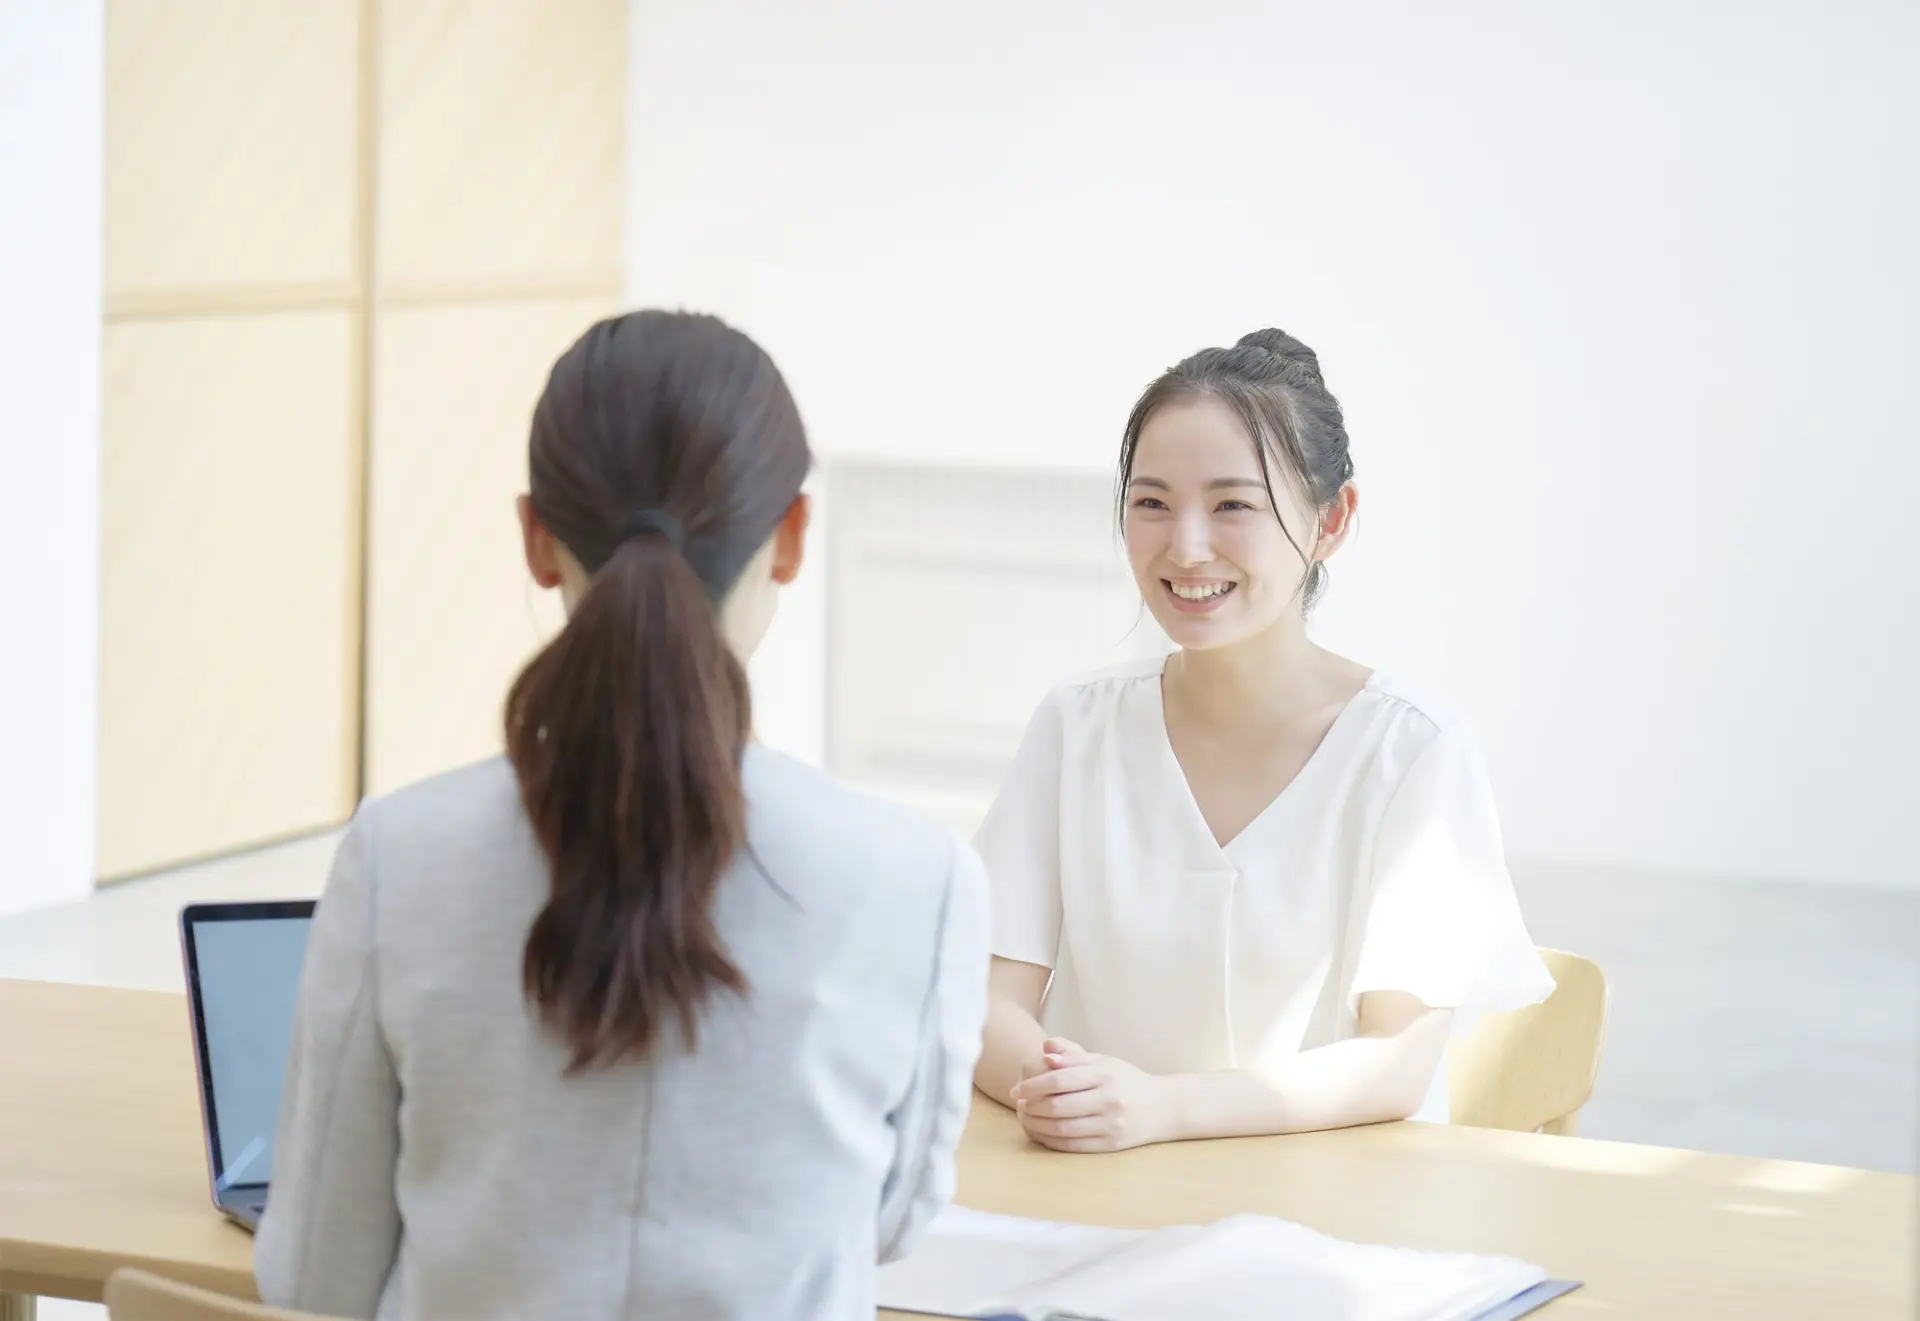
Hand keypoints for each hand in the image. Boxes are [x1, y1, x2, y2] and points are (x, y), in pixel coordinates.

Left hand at [1008, 1038, 1175, 1152]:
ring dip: (1038, 1125)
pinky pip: (1074, 1145)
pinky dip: (1052, 1140)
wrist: (1163, 1108)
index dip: (1034, 1085)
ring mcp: (1111, 1124)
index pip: (1060, 1079)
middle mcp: (1109, 1099)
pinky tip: (1042, 1133)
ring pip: (1063, 1128)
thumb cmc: (1126, 1081)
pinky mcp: (1111, 1145)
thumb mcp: (1104, 1061)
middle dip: (1032, 1106)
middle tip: (1019, 1105)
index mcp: (1105, 1073)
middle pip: (1058, 1105)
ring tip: (1027, 1118)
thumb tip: (1045, 1049)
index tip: (1017, 1089)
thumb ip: (1073, 1054)